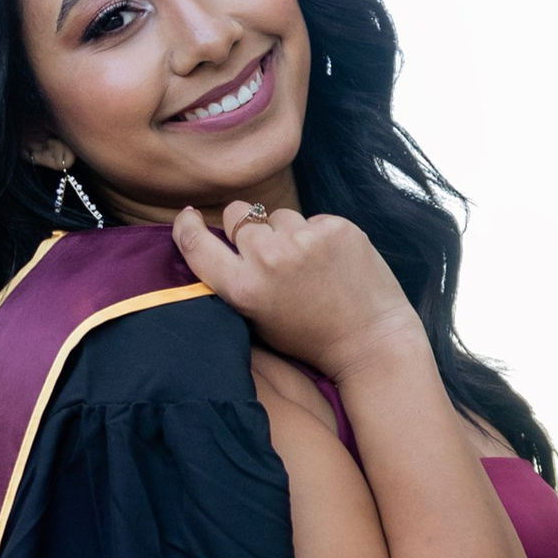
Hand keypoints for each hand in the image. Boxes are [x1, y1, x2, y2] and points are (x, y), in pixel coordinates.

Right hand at [172, 200, 423, 384]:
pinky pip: (312, 219)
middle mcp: (268, 258)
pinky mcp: (335, 227)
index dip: (186, 225)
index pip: (196, 243)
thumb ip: (233, 282)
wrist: (371, 341)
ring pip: (277, 215)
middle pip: (238, 215)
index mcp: (243, 289)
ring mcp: (304, 239)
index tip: (187, 216)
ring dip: (286, 232)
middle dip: (247, 227)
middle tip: (268, 250)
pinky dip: (317, 235)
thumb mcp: (257, 320)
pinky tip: (331, 261)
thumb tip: (215, 239)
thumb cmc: (311, 338)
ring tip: (308, 265)